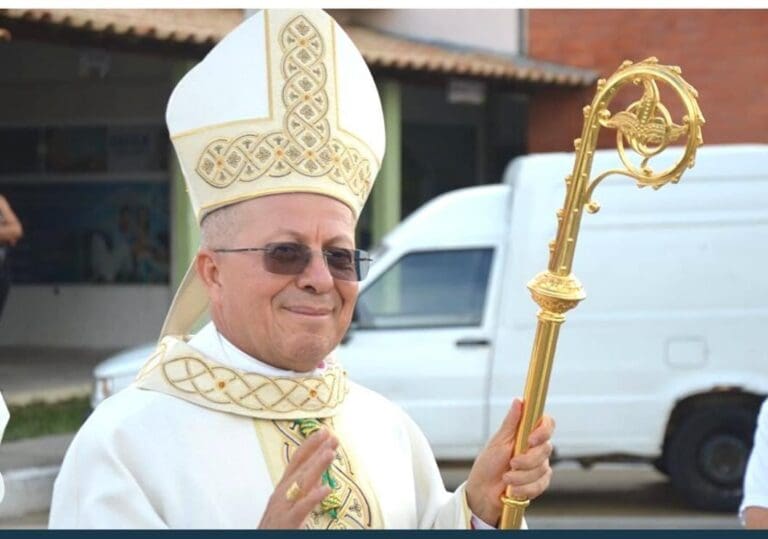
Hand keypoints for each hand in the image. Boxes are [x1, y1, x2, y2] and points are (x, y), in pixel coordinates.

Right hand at [258, 428, 337, 527]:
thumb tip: (319, 475)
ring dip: (316, 466)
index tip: (325, 432)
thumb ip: (304, 489)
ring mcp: (283, 507)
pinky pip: (301, 508)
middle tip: (332, 436)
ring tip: (330, 453)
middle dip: (317, 450)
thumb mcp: (290, 504)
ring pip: (301, 483)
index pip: (298, 461)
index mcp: (284, 488)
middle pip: (301, 467)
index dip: (311, 445)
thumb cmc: (276, 527)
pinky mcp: (287, 523)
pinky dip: (312, 497)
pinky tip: (326, 489)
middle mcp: (282, 494)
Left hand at [466, 399, 553, 525]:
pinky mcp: (540, 483)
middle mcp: (536, 448)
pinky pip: (540, 485)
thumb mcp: (498, 441)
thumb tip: (519, 400)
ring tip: (506, 478)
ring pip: (542, 469)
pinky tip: (513, 489)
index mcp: (527, 434)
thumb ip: (511, 422)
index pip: (548, 424)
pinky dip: (524, 488)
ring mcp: (539, 466)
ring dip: (521, 476)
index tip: (530, 440)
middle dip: (527, 460)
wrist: (484, 491)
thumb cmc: (488, 464)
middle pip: (546, 448)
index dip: (543, 431)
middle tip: (511, 463)